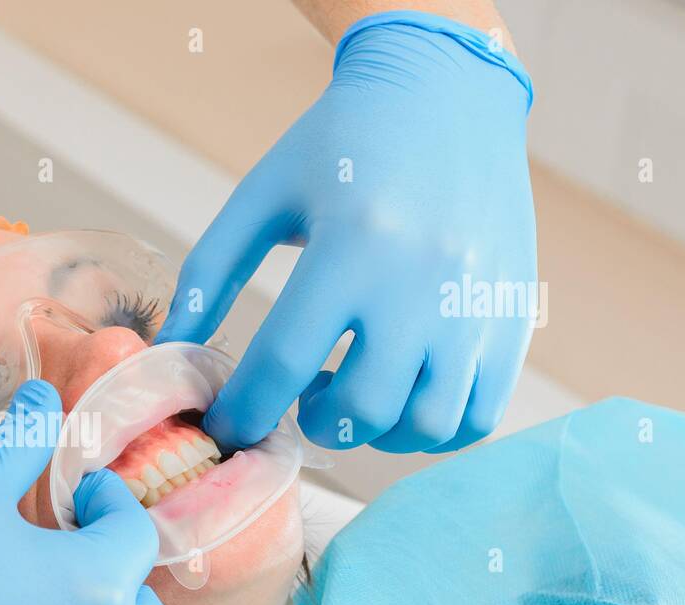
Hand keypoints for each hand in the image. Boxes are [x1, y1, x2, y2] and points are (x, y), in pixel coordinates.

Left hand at [158, 12, 536, 453]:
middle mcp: (423, 283)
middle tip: (302, 394)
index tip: (226, 426)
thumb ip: (209, 272)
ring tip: (356, 387)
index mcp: (352, 246)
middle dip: (315, 423)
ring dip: (376, 432)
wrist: (448, 93)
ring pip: (425, 426)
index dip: (243, 411)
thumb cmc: (341, 146)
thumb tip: (170, 348)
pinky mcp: (514, 316)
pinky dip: (434, 428)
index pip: (283, 362)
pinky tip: (404, 390)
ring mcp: (477, 304)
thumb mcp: (263, 195)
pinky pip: (479, 415)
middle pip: (361, 410)